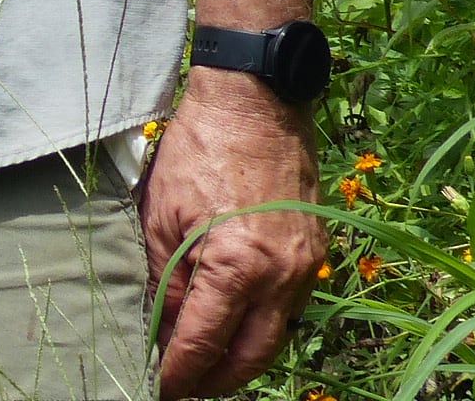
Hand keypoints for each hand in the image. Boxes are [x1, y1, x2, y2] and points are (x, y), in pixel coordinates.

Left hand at [142, 71, 327, 397]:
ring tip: (204, 364)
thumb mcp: (161, 214)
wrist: (255, 102)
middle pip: (251, 354)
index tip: (159, 388)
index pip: (206, 340)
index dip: (181, 371)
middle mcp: (283, 276)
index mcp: (239, 266)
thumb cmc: (199, 150)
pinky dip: (261, 324)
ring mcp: (306, 266)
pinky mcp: (315, 252)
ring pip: (275, 335)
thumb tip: (160, 326)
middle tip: (183, 386)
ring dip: (241, 355)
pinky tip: (233, 323)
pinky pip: (289, 306)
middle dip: (216, 378)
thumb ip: (164, 277)